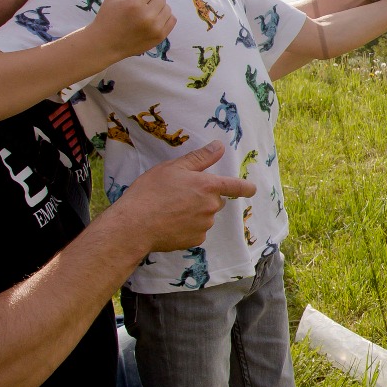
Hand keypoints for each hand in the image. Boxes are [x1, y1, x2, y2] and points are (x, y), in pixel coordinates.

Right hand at [89, 0, 172, 60]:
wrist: (105, 44)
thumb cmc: (108, 17)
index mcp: (134, 4)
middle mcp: (147, 16)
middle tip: (137, 5)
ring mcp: (155, 28)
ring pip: (167, 7)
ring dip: (158, 7)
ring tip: (143, 13)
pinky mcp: (160, 37)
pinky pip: (172, 19)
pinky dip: (164, 17)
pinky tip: (151, 20)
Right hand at [115, 143, 254, 252]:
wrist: (135, 224)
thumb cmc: (151, 191)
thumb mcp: (173, 167)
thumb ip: (200, 158)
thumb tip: (219, 146)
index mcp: (208, 186)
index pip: (237, 186)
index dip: (246, 187)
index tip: (251, 189)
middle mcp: (211, 206)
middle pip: (215, 200)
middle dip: (203, 197)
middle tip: (179, 195)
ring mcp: (204, 225)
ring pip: (205, 216)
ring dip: (194, 213)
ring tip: (170, 210)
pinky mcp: (195, 240)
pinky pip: (196, 231)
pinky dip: (186, 227)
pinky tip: (169, 223)